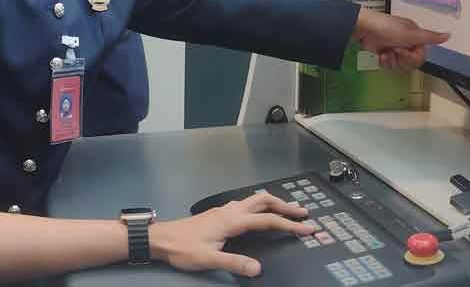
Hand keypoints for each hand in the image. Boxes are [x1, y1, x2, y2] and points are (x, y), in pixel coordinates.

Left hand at [149, 192, 312, 276]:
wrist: (161, 239)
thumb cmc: (183, 249)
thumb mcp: (209, 259)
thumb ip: (234, 263)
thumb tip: (258, 269)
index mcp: (232, 221)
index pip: (267, 221)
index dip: (289, 225)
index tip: (308, 229)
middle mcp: (230, 211)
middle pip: (263, 202)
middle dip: (285, 206)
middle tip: (304, 213)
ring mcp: (223, 210)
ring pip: (253, 200)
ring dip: (272, 203)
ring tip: (287, 208)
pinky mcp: (217, 214)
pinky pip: (245, 204)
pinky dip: (259, 205)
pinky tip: (258, 211)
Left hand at [353, 8, 449, 70]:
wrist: (366, 30)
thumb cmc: (389, 28)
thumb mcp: (412, 33)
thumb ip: (430, 37)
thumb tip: (449, 35)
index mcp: (414, 37)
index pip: (421, 56)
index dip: (414, 57)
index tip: (406, 51)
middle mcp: (405, 43)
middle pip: (411, 63)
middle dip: (403, 59)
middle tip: (395, 50)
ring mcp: (394, 49)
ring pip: (400, 66)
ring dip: (393, 61)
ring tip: (386, 52)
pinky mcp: (382, 54)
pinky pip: (388, 66)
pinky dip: (384, 61)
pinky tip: (380, 54)